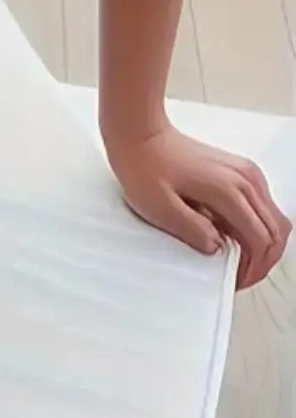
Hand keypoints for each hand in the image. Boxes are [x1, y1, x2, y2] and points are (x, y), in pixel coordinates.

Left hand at [106, 122, 291, 290]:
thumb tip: (217, 248)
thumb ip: (192, 230)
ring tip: (239, 261)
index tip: (235, 282)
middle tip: (241, 278)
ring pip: (275, 218)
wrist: (141, 136)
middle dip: (264, 260)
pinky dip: (258, 227)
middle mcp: (246, 180)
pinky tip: (235, 237)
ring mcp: (246, 173)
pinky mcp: (241, 171)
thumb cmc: (144, 168)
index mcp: (228, 190)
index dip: (252, 267)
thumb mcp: (159, 207)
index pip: (260, 239)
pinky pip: (264, 205)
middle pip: (277, 230)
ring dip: (264, 244)